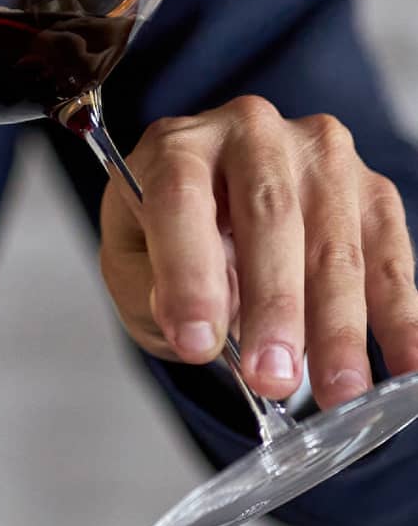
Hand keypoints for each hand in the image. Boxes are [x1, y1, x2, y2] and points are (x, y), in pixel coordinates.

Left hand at [99, 96, 417, 408]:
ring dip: (339, 326)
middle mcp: (250, 132)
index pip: (180, 197)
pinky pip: (390, 258)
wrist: (222, 209)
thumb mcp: (134, 263)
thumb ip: (152, 289)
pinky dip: (400, 319)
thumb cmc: (170, 239)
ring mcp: (317, 155)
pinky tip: (405, 368)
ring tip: (339, 392)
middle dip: (274, 304)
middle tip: (272, 377)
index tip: (195, 343)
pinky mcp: (371, 190)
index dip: (189, 272)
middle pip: (269, 212)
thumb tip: (196, 327)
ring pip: (335, 243)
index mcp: (177, 145)